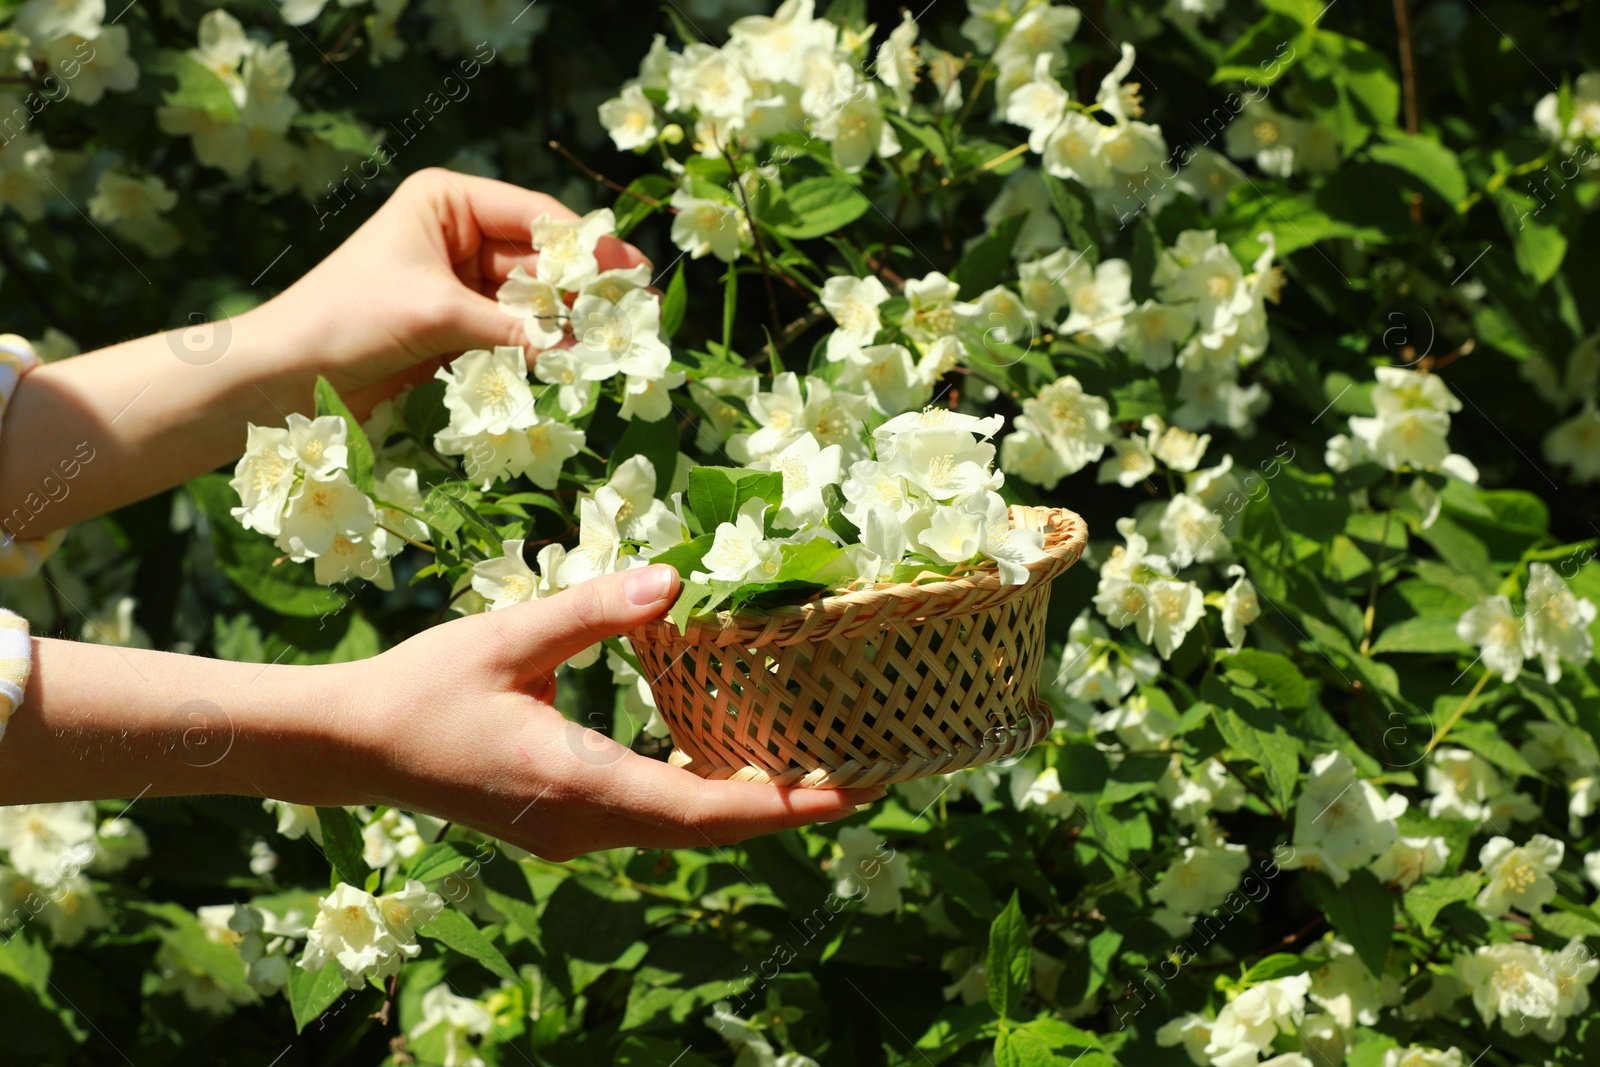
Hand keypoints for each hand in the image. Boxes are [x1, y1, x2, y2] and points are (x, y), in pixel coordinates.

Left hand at [261, 167, 648, 418]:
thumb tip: (579, 348)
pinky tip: (572, 366)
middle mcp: (457, 235)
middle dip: (583, 290)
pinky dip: (538, 352)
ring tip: (612, 347)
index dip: (586, 246)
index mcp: (448, 202)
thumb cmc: (347, 319)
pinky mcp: (455, 330)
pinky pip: (512, 336)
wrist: (284, 376)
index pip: (534, 218)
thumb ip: (512, 330)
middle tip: (636, 314)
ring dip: (565, 327)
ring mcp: (458, 285)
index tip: (632, 271)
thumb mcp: (437, 315)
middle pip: (540, 262)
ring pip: (530, 304)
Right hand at [335, 564, 882, 860]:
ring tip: (816, 769)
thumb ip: (594, 610)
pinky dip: (701, 801)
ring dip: (747, 807)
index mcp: (576, 782)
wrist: (352, 747)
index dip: (784, 804)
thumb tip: (675, 580)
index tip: (853, 791)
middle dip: (786, 808)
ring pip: (681, 832)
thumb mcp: (510, 636)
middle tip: (864, 777)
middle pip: (706, 831)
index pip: (703, 811)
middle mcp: (582, 825)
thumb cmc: (425, 686)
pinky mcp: (562, 825)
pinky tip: (731, 765)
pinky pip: (651, 822)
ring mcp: (572, 834)